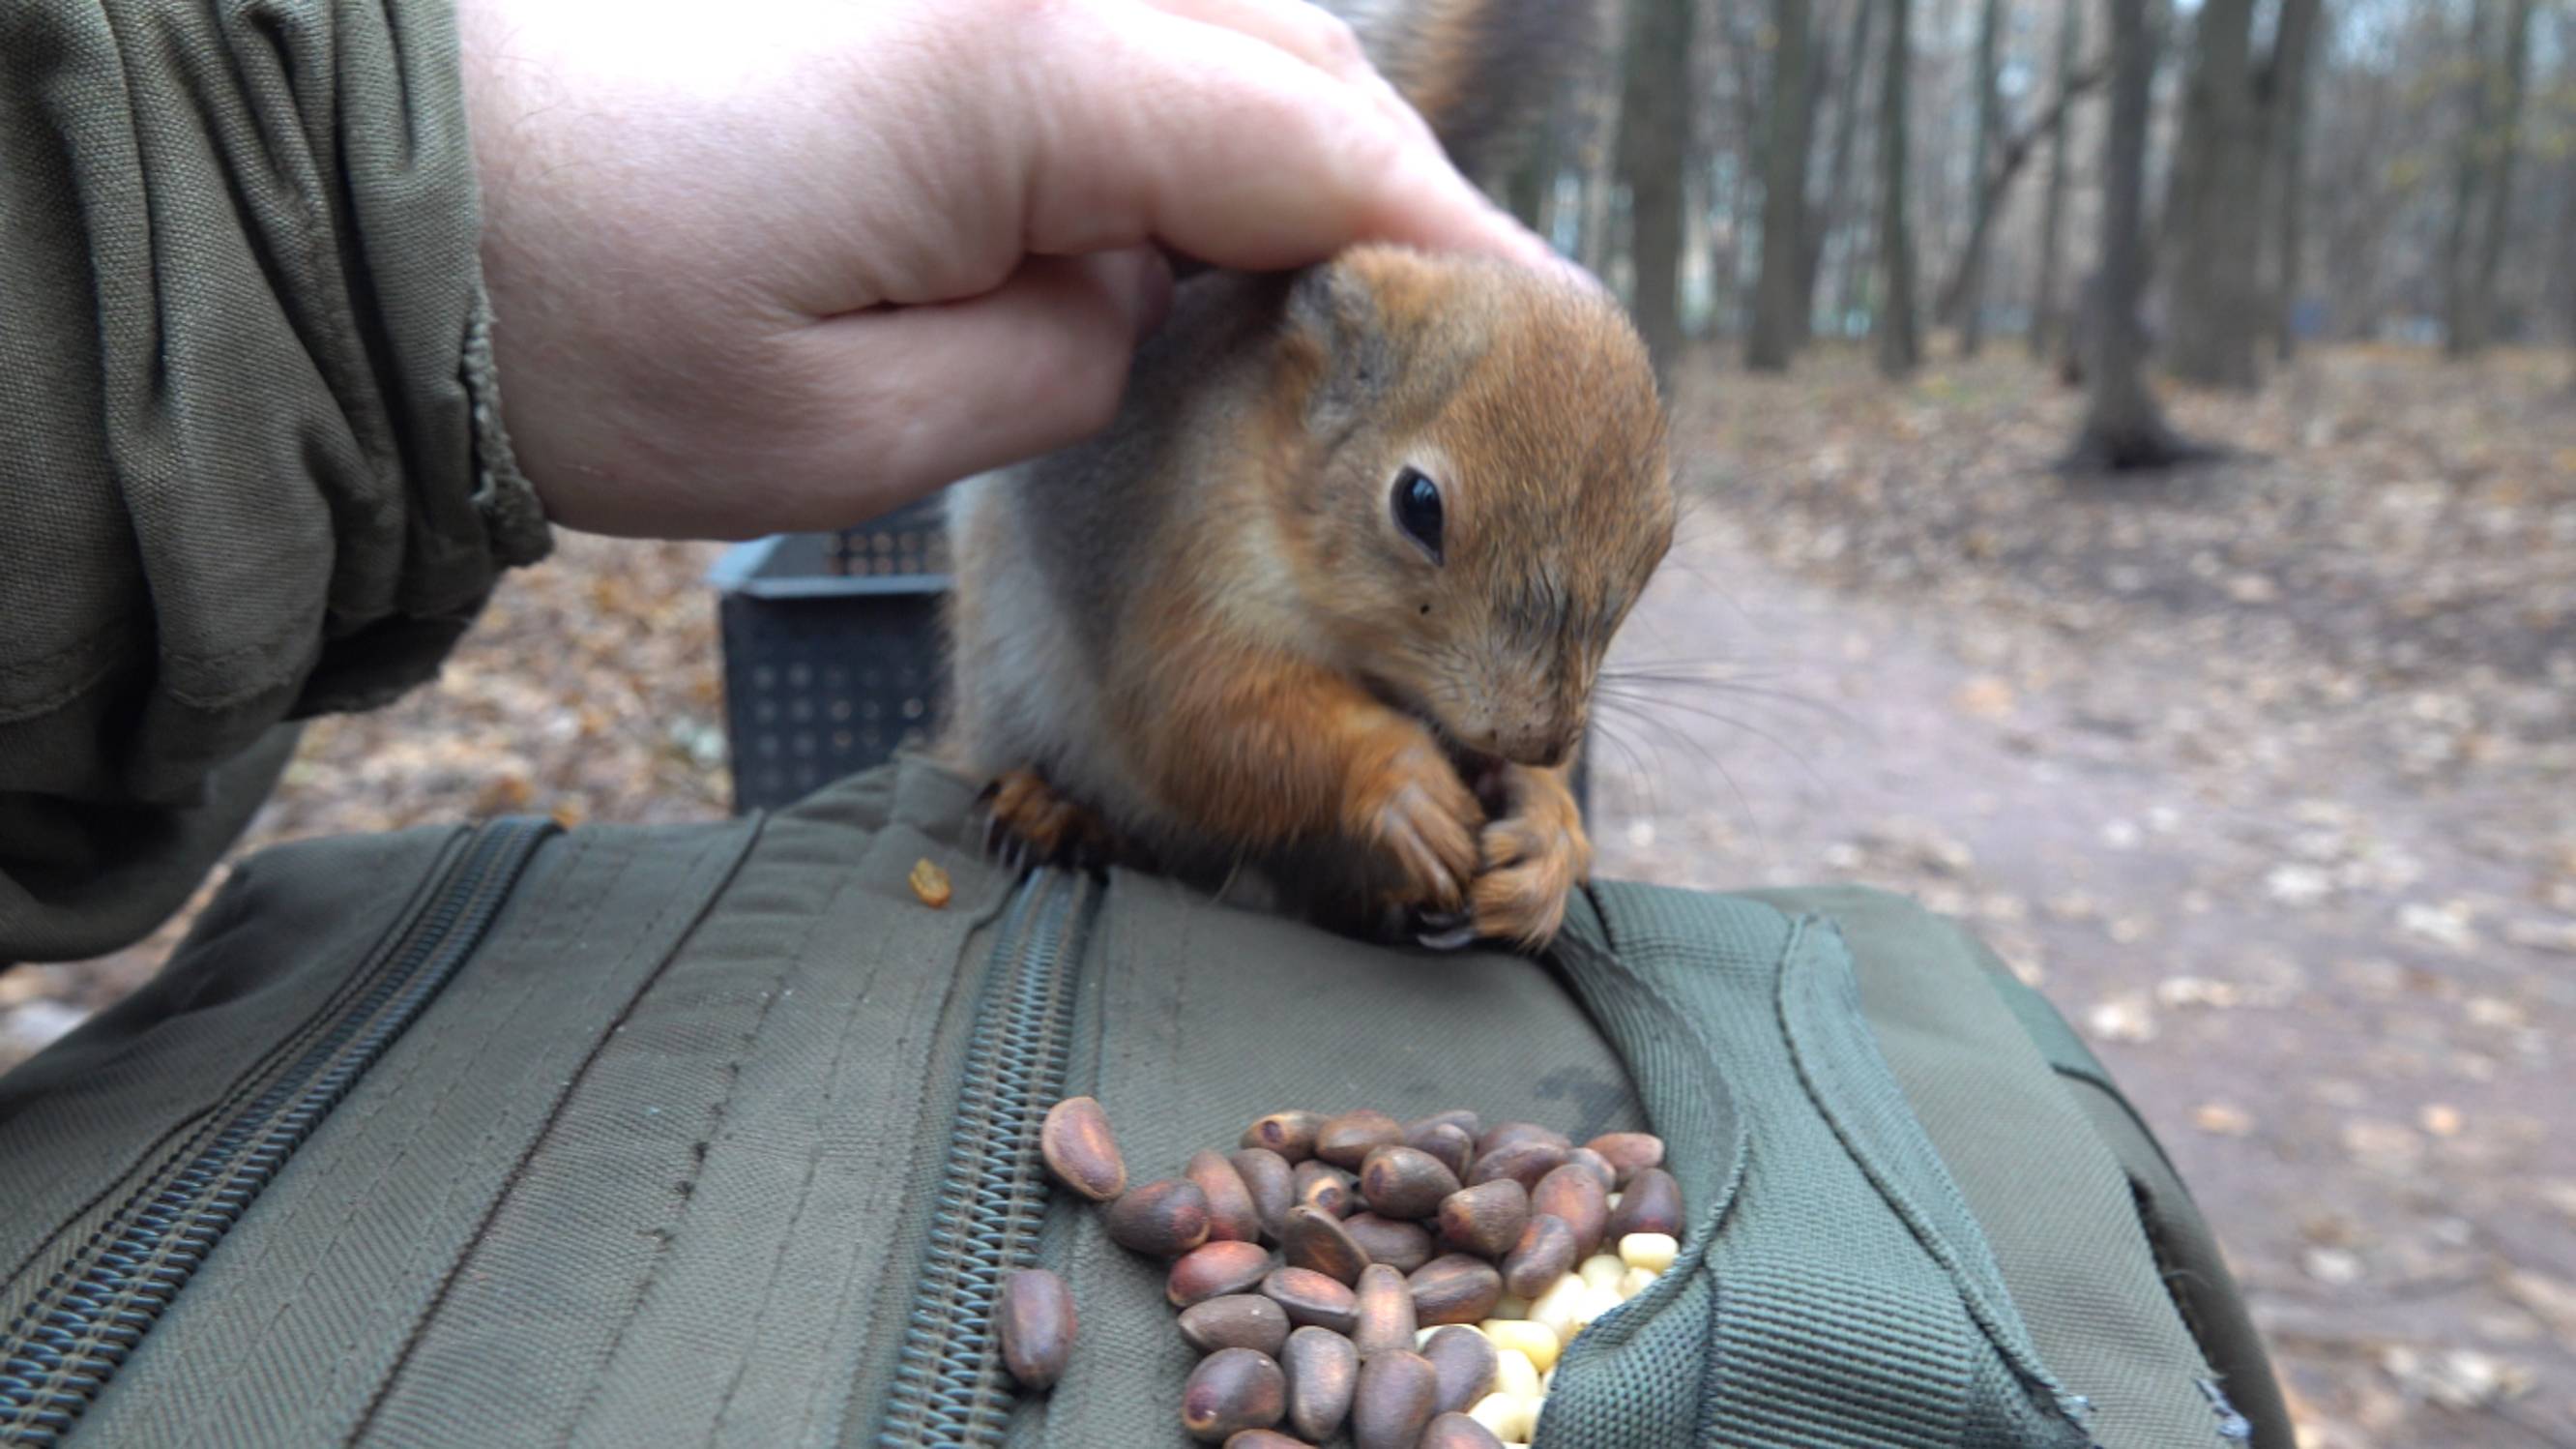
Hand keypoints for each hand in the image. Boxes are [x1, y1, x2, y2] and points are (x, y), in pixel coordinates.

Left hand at [455, 0, 1562, 539]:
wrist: (382, 208)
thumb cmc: (583, 331)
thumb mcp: (852, 429)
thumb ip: (1067, 364)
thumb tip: (1152, 310)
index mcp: (1020, 74)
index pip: (1314, 148)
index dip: (1441, 253)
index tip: (1523, 351)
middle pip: (1293, 58)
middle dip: (1384, 198)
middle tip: (1434, 349)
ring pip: (1221, 21)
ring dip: (1294, 143)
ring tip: (1320, 297)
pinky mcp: (923, 2)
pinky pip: (1127, 32)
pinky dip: (1197, 110)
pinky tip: (1186, 219)